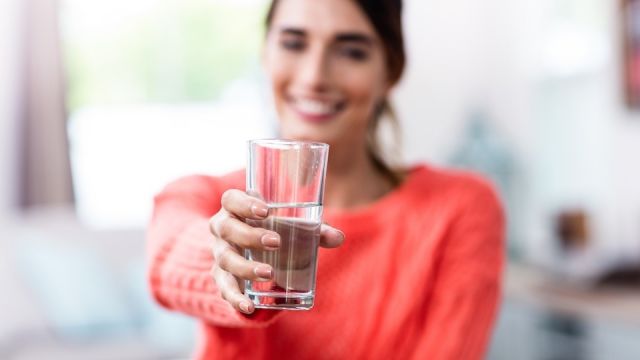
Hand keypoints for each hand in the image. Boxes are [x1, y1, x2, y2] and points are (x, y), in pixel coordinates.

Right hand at [209, 189, 344, 313]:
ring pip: (225, 259)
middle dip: (250, 235)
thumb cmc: (273, 230)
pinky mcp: (221, 277)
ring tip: (269, 273)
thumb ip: (314, 230)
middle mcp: (222, 228)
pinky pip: (224, 288)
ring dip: (245, 267)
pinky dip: (235, 298)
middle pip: (226, 228)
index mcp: (236, 208)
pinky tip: (249, 306)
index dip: (244, 203)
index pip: (231, 199)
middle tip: (276, 242)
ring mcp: (220, 253)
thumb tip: (338, 238)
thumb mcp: (290, 227)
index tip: (266, 210)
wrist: (247, 253)